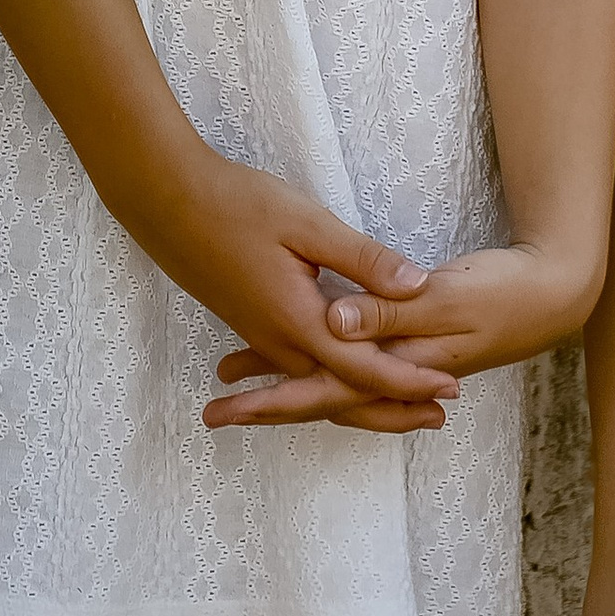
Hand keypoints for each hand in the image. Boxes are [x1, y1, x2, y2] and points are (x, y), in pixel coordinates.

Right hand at [133, 152, 461, 421]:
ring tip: (401, 404)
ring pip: (319, 386)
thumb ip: (362, 260)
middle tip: (438, 415)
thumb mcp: (307, 223)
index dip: (411, 380)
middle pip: (344, 393)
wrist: (163, 199)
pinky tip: (338, 373)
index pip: (366, 368)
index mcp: (299, 321)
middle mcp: (279, 342)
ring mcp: (260, 336)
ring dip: (362, 397)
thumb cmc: (235, 203)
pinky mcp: (249, 323)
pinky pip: (297, 370)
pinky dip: (328, 382)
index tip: (450, 386)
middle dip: (394, 406)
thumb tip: (417, 286)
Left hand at [204, 240, 595, 431]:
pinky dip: (324, 369)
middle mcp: (398, 373)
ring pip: (336, 384)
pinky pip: (357, 370)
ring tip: (238, 375)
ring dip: (290, 383)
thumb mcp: (448, 295)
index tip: (225, 407)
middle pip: (322, 396)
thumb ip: (390, 308)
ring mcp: (408, 362)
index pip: (324, 389)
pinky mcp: (416, 346)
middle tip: (215, 409)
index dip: (272, 398)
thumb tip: (336, 323)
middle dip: (269, 402)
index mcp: (400, 361)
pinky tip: (304, 357)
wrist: (558, 291)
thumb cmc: (507, 290)